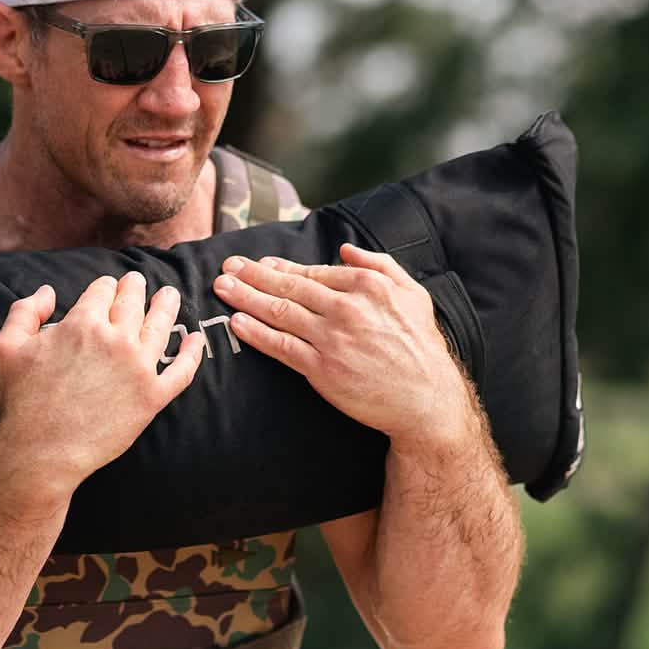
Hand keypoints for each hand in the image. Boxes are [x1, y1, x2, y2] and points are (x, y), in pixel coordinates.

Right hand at [0, 273, 205, 490]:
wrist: (42, 451)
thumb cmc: (21, 401)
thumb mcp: (6, 347)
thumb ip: (25, 311)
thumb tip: (47, 291)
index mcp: (84, 323)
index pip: (103, 290)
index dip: (104, 287)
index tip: (107, 288)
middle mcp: (117, 339)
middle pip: (134, 301)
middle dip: (136, 287)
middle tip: (139, 282)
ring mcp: (139, 367)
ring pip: (161, 326)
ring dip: (167, 305)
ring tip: (170, 295)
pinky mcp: (153, 396)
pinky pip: (182, 370)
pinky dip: (192, 352)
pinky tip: (195, 339)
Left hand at [213, 244, 471, 448]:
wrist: (425, 399)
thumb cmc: (421, 347)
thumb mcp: (414, 294)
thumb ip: (381, 265)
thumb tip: (345, 249)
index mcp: (366, 286)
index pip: (312, 273)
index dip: (280, 268)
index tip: (259, 263)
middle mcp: (346, 308)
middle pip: (288, 288)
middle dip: (252, 275)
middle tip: (227, 266)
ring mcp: (332, 339)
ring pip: (279, 312)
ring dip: (245, 297)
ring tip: (222, 287)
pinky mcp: (322, 369)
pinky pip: (281, 346)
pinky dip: (255, 332)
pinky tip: (237, 321)